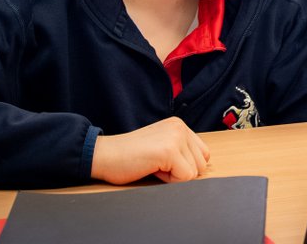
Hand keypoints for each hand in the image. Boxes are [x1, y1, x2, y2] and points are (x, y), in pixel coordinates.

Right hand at [90, 117, 210, 184]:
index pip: (202, 154)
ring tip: (154, 165)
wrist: (104, 155)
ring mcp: (175, 137)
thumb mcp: (160, 147)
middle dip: (181, 172)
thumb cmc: (128, 156)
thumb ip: (180, 151)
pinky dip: (170, 181)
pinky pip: (185, 177)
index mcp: (179, 125)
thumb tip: (200, 169)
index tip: (163, 163)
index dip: (185, 166)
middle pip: (201, 164)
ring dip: (174, 177)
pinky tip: (153, 169)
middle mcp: (180, 127)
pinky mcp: (170, 150)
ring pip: (194, 172)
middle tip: (156, 165)